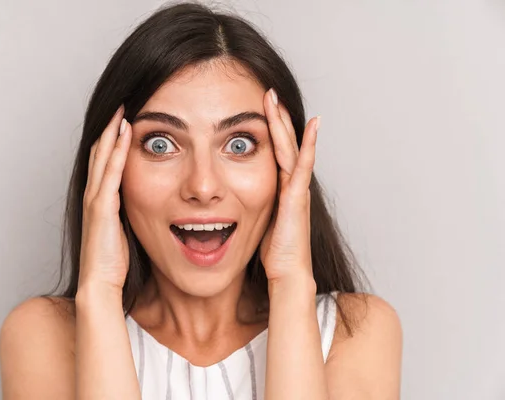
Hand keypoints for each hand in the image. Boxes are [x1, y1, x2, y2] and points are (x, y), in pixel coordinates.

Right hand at [78, 105, 132, 291]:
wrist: (101, 286)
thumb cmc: (115, 263)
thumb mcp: (126, 230)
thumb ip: (131, 213)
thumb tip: (152, 203)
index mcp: (101, 200)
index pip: (106, 162)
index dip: (113, 139)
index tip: (126, 119)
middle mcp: (95, 195)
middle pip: (100, 153)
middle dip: (110, 127)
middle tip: (121, 103)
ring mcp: (96, 200)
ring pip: (102, 157)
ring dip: (112, 132)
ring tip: (122, 109)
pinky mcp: (102, 208)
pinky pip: (110, 173)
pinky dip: (116, 151)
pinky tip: (124, 133)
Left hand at [259, 89, 318, 284]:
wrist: (287, 273)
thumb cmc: (272, 253)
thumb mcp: (255, 222)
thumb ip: (249, 206)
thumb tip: (224, 201)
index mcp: (279, 189)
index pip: (274, 152)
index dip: (269, 130)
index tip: (260, 109)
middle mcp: (291, 185)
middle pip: (284, 144)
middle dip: (276, 118)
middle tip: (268, 93)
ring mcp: (297, 189)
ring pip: (291, 149)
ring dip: (285, 123)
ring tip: (277, 99)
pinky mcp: (298, 197)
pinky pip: (302, 165)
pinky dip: (308, 144)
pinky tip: (312, 125)